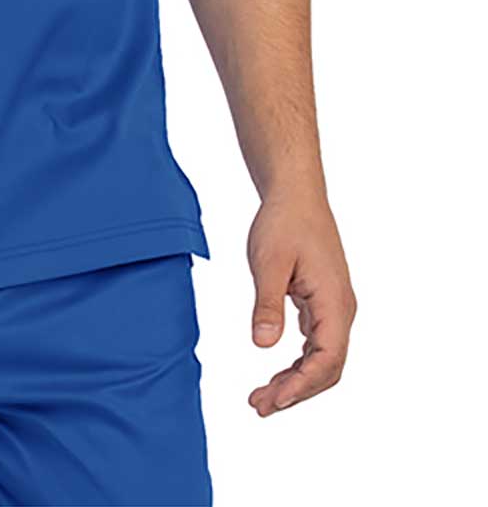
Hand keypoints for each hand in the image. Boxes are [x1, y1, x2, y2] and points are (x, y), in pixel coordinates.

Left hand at [246, 185, 356, 416]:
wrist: (295, 194)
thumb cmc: (283, 221)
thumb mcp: (268, 261)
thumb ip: (267, 304)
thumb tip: (263, 345)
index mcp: (334, 301)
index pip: (327, 359)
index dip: (302, 385)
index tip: (275, 399)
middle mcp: (341, 309)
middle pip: (327, 368)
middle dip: (296, 392)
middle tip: (259, 405)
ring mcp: (333, 307)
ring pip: (322, 359)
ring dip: (295, 381)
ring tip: (262, 396)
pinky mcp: (322, 302)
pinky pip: (316, 344)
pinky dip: (297, 363)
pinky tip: (276, 371)